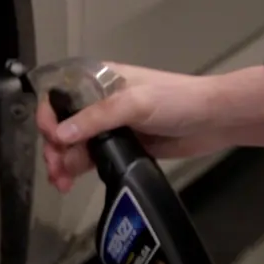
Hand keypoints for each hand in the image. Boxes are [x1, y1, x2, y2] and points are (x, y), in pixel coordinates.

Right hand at [35, 62, 263, 192]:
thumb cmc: (176, 100)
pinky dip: (76, 169)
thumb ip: (96, 119)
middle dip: (54, 146)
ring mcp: (109, 126)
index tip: (50, 137)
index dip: (48, 114)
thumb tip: (59, 136)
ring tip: (61, 183)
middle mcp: (99, 102)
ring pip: (73, 144)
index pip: (60, 94)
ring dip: (62, 162)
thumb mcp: (134, 103)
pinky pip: (90, 158)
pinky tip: (70, 182)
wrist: (214, 120)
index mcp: (99, 80)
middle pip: (63, 124)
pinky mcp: (120, 146)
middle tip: (56, 170)